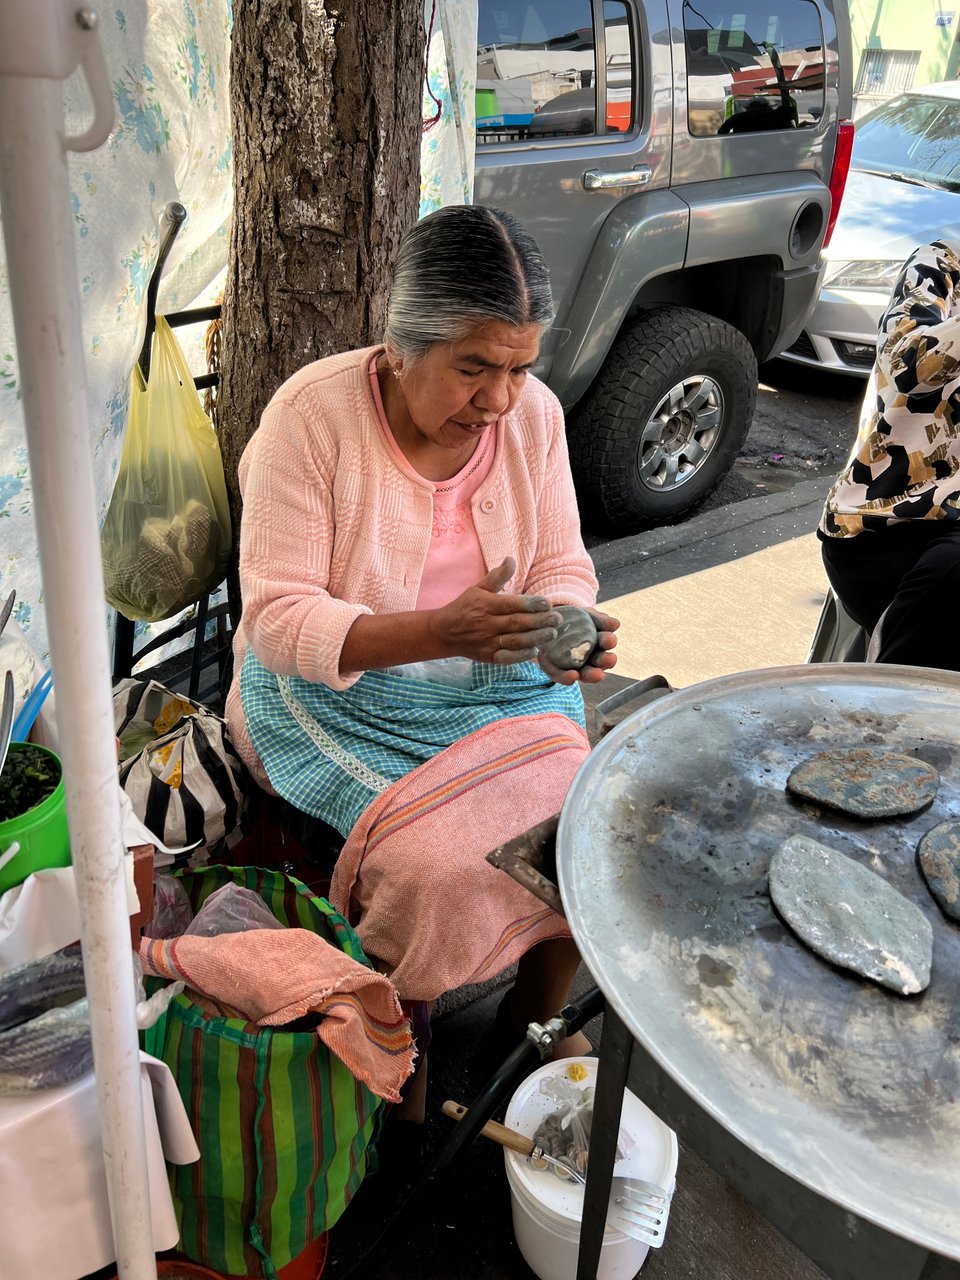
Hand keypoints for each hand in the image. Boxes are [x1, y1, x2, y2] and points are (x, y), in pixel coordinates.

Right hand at [432, 557, 562, 663]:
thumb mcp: (478, 589)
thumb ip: (497, 577)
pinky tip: (535, 650)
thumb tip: (511, 559)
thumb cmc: (464, 607)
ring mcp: (487, 642)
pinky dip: (520, 655)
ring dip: (536, 638)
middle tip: (558, 619)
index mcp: (486, 605)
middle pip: (517, 623)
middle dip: (540, 621)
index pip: (511, 604)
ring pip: (515, 641)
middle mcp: (487, 624)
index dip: (531, 604)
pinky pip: (506, 657)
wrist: (444, 632)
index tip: (547, 603)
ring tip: (552, 634)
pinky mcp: (488, 657)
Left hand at [536, 608, 619, 685]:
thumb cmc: (572, 619)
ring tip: (598, 674)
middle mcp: (589, 659)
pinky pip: (563, 677)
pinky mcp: (556, 672)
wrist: (547, 623)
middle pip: (600, 662)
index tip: (610, 639)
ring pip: (586, 674)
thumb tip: (615, 624)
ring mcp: (573, 667)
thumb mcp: (586, 616)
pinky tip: (573, 676)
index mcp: (598, 644)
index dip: (609, 642)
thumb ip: (600, 620)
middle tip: (610, 658)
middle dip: (606, 661)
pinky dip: (568, 678)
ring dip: (593, 675)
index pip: (606, 645)